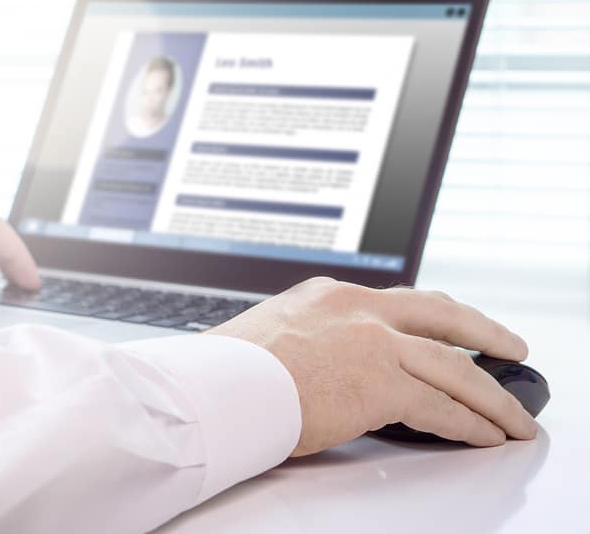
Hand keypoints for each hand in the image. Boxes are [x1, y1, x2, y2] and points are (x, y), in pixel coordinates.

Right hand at [207, 277, 537, 455]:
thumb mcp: (274, 335)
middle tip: (508, 345)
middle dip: (482, 332)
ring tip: (512, 413)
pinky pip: (442, 407)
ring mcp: (373, 342)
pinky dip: (471, 424)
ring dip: (491, 395)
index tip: (449, 328)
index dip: (432, 318)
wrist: (218, 385)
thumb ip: (309, 341)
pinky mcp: (380, 382)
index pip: (396, 302)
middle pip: (441, 316)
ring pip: (454, 366)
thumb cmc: (229, 370)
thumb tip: (323, 366)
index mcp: (329, 295)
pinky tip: (485, 434)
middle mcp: (357, 308)